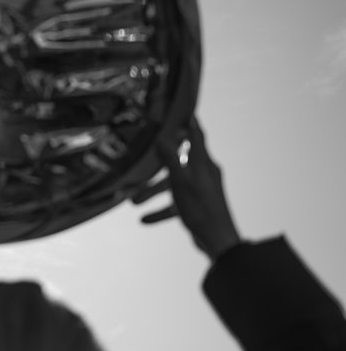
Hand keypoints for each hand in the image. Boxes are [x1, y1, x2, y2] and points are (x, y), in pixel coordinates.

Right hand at [131, 118, 241, 260]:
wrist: (218, 240)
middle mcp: (203, 173)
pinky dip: (162, 210)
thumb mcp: (181, 182)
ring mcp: (201, 189)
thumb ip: (170, 159)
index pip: (196, 135)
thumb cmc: (200, 208)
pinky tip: (145, 220)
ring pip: (173, 186)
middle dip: (156, 167)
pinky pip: (176, 203)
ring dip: (154, 193)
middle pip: (178, 162)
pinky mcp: (198, 205)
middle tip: (141, 159)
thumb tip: (162, 138)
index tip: (181, 111)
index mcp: (202, 163)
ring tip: (133, 202)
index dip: (189, 123)